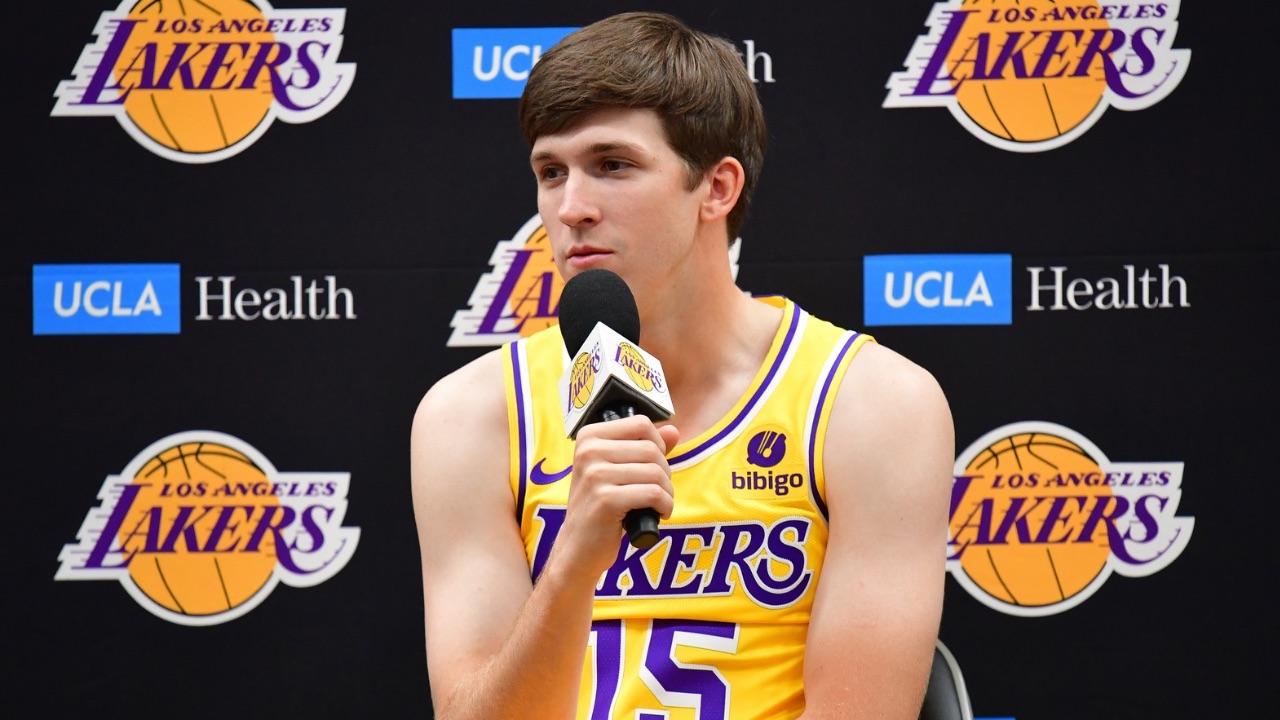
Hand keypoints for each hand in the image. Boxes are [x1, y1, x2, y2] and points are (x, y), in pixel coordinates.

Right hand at [556, 415, 679, 579]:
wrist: (578, 547)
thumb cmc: (600, 506)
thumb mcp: (618, 470)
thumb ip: (645, 447)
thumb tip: (673, 430)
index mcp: (589, 437)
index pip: (641, 424)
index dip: (657, 445)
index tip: (653, 466)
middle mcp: (588, 451)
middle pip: (652, 449)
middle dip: (665, 473)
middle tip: (657, 492)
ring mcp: (595, 475)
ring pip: (656, 472)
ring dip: (666, 492)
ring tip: (657, 504)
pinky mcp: (605, 499)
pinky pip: (653, 494)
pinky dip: (664, 506)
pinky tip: (657, 514)